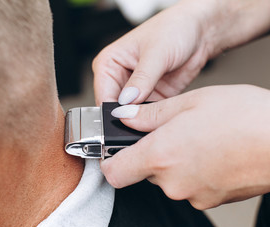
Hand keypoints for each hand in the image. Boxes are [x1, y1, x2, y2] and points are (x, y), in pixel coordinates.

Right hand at [93, 0, 269, 105]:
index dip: (114, 111)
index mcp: (109, 63)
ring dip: (143, 120)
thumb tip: (127, 102)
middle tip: (145, 120)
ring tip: (157, 115)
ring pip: (132, 115)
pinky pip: (149, 115)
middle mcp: (119, 78)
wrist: (199, 31)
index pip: (103, 95)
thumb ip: (142, 79)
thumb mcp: (156, 53)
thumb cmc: (173, 29)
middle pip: (116, 109)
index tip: (128, 121)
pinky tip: (163, 116)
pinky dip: (155, 119)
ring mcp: (136, 90)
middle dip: (129, 118)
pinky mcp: (152, 98)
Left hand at [102, 85, 269, 208]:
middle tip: (171, 131)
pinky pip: (188, 185)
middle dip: (151, 152)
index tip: (115, 150)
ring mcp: (192, 195)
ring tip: (197, 139)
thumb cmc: (244, 118)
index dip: (110, 161)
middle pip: (143, 171)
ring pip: (167, 177)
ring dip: (173, 160)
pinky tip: (210, 152)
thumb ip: (149, 114)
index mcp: (160, 155)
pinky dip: (191, 170)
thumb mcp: (190, 103)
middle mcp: (172, 182)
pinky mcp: (209, 200)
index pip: (114, 172)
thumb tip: (125, 116)